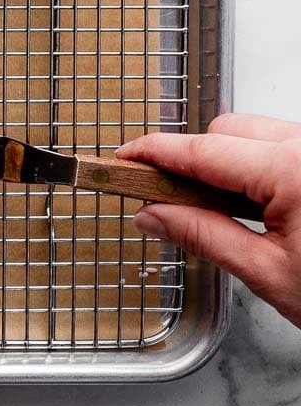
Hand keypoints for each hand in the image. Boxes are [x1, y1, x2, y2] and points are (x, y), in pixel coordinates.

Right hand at [117, 112, 300, 326]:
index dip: (153, 153)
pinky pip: (282, 147)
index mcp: (292, 170)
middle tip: (167, 200)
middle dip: (192, 160)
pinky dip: (257, 169)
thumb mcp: (269, 274)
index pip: (201, 149)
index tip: (122, 159)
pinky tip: (255, 207)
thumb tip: (154, 215)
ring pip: (255, 135)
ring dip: (227, 165)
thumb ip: (203, 236)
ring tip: (219, 212)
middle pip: (225, 131)